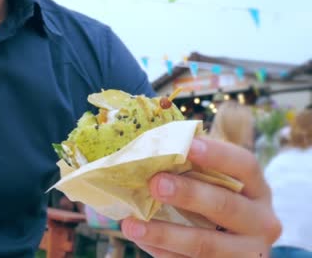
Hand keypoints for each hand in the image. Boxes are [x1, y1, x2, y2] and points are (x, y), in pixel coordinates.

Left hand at [121, 137, 281, 257]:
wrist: (229, 250)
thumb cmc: (214, 203)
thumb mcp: (215, 185)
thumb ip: (191, 169)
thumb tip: (147, 150)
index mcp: (257, 189)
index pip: (244, 165)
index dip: (217, 154)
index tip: (188, 145)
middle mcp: (261, 221)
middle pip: (226, 205)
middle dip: (188, 194)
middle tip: (155, 184)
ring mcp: (246, 252)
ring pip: (205, 244)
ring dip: (164, 233)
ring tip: (131, 225)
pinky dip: (162, 251)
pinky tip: (140, 239)